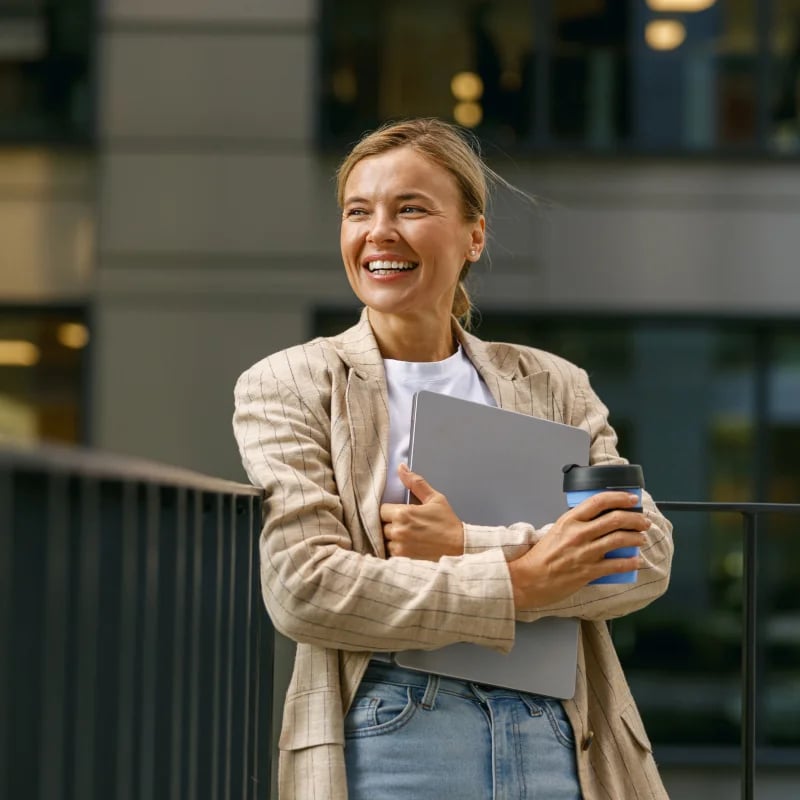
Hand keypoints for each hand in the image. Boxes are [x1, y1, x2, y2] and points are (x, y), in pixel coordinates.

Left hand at [379, 464, 463, 559]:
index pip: (382, 510)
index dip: (390, 511)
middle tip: (406, 525)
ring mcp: (399, 546)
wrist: (459, 547)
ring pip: (384, 539)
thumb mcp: (434, 498)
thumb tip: (401, 467)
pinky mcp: (402, 558)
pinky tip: (408, 546)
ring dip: (392, 538)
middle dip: (391, 524)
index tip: (401, 514)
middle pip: (382, 525)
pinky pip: (390, 552)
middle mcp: (398, 530)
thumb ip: (415, 483)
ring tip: (407, 537)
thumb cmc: (447, 522)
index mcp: (403, 513)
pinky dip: (396, 549)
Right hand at [508, 491, 649, 609]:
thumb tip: (597, 522)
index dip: (619, 498)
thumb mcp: (555, 531)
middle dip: (635, 519)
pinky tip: (635, 561)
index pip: (598, 501)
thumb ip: (575, 525)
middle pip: (615, 519)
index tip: (631, 499)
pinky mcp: (588, 571)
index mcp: (569, 521)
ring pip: (619, 539)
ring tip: (641, 538)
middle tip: (642, 521)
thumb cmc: (540, 557)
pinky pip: (616, 565)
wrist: (528, 579)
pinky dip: (630, 562)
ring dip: (636, 538)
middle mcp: (578, 534)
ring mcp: (584, 552)